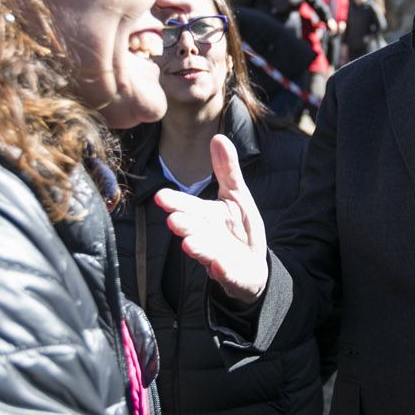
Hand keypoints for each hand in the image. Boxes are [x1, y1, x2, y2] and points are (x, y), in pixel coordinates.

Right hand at [154, 135, 267, 301]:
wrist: (253, 264)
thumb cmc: (238, 228)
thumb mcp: (237, 195)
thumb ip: (227, 170)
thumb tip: (218, 137)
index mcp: (205, 217)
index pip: (189, 207)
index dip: (176, 203)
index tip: (161, 197)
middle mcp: (206, 238)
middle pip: (193, 230)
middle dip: (184, 225)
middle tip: (174, 220)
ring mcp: (217, 259)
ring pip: (205, 254)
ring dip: (197, 249)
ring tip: (189, 244)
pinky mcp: (232, 277)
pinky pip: (227, 276)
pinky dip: (222, 272)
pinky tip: (218, 267)